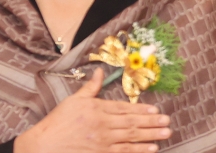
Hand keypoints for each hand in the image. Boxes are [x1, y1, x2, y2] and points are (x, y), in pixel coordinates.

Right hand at [14, 68, 171, 152]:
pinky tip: (152, 148)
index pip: (123, 108)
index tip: (155, 110)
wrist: (47, 144)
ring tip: (166, 132)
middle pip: (131, 122)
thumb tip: (100, 72)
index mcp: (96, 108)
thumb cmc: (59, 121)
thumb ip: (90, 87)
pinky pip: (125, 151)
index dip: (141, 109)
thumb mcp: (73, 99)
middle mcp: (102, 124)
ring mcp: (104, 140)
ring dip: (151, 135)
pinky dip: (140, 149)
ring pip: (132, 137)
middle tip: (167, 121)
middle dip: (151, 122)